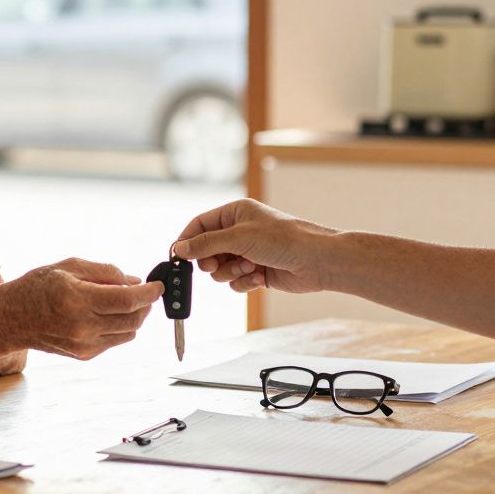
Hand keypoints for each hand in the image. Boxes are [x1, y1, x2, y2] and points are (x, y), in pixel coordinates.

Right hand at [5, 258, 163, 359]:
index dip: (148, 293)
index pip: (127, 300)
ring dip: (135, 317)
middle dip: (146, 305)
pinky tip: (109, 315)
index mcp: (77, 299)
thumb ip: (105, 272)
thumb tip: (133, 280)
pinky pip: (115, 341)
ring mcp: (83, 344)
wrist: (12, 318)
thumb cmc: (37, 287)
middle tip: (146, 293)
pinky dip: (120, 327)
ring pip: (128, 333)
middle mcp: (82, 325)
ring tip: (126, 302)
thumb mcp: (70, 267)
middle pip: (133, 319)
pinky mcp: (84, 355)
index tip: (158, 286)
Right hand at [171, 198, 337, 293]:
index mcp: (235, 213)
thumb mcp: (239, 237)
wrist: (317, 261)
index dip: (188, 240)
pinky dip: (244, 282)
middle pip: (207, 250)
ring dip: (231, 272)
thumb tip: (180, 249)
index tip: (178, 257)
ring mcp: (248, 252)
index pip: (200, 224)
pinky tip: (260, 278)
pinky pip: (235, 281)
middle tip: (217, 264)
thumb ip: (206, 243)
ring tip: (250, 268)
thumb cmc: (283, 240)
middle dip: (212, 261)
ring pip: (220, 269)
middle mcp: (240, 232)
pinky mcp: (256, 271)